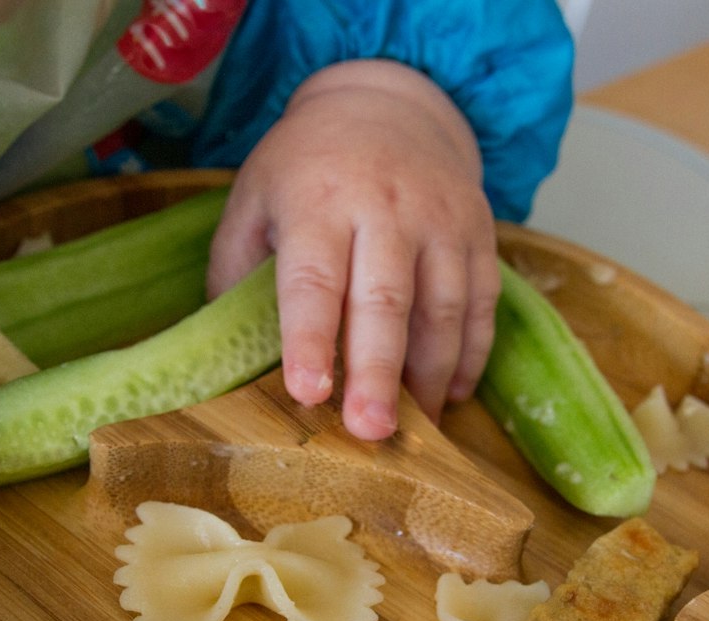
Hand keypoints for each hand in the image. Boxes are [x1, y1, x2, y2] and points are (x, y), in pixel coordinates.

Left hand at [207, 59, 499, 440]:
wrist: (386, 101)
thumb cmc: (308, 167)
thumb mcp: (254, 198)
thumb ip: (237, 270)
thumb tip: (226, 354)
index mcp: (318, 199)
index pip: (313, 278)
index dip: (309, 338)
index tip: (308, 392)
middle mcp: (386, 206)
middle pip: (386, 300)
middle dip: (378, 372)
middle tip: (370, 431)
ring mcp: (440, 219)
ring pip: (443, 307)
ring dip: (430, 375)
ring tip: (413, 428)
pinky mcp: (479, 233)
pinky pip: (482, 302)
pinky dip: (470, 354)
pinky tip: (450, 395)